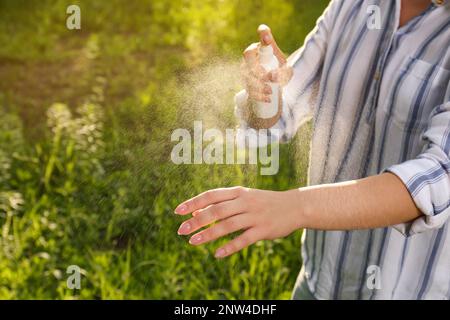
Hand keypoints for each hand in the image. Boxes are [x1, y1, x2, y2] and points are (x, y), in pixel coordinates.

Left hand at [174, 187, 300, 257]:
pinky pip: (244, 240)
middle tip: (180, 230)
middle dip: (196, 220)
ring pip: (227, 226)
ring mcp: (255, 216)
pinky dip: (229, 247)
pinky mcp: (264, 230)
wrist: (294, 206)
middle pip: (216, 210)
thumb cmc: (263, 202)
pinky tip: (217, 254)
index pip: (211, 195)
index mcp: (238, 192)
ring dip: (208, 234)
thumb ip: (221, 203)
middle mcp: (245, 202)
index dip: (193, 202)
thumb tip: (194, 213)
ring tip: (193, 242)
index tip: (177, 211)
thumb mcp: (244, 197)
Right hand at [241, 24, 292, 102]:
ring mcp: (245, 71)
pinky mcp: (246, 85)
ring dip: (259, 84)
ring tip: (271, 90)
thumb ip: (284, 71)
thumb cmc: (279, 73)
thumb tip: (273, 76)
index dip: (263, 35)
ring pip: (247, 75)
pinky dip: (259, 96)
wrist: (271, 89)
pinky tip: (268, 99)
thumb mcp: (286, 70)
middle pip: (247, 55)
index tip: (266, 35)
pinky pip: (249, 90)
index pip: (262, 37)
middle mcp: (251, 57)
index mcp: (262, 48)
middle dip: (257, 66)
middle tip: (269, 76)